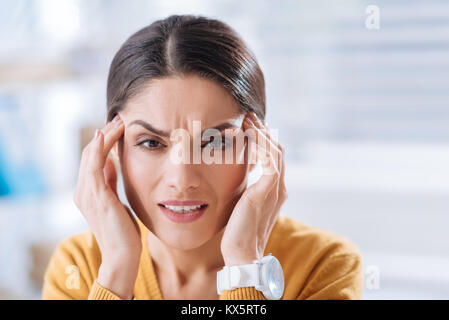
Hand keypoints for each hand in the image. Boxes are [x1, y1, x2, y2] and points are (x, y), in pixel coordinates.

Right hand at [73, 114, 140, 298]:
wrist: (122, 253)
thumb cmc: (122, 229)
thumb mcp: (116, 199)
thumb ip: (110, 181)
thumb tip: (112, 161)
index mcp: (88, 190)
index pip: (94, 157)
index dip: (105, 140)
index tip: (119, 126)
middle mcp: (83, 190)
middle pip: (91, 152)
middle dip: (106, 133)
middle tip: (122, 118)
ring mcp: (87, 192)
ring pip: (91, 154)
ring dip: (106, 135)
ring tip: (120, 121)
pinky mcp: (96, 195)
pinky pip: (94, 165)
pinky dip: (99, 148)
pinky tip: (106, 135)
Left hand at [220, 112, 286, 265]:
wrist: (242, 253)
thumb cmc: (238, 232)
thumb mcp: (242, 206)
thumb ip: (245, 190)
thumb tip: (235, 179)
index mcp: (274, 190)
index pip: (273, 157)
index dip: (263, 140)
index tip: (248, 127)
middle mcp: (279, 187)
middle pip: (277, 149)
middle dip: (263, 131)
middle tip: (248, 117)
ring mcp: (275, 188)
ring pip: (275, 150)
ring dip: (261, 133)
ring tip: (248, 121)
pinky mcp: (267, 189)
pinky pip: (269, 158)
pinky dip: (260, 143)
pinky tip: (247, 134)